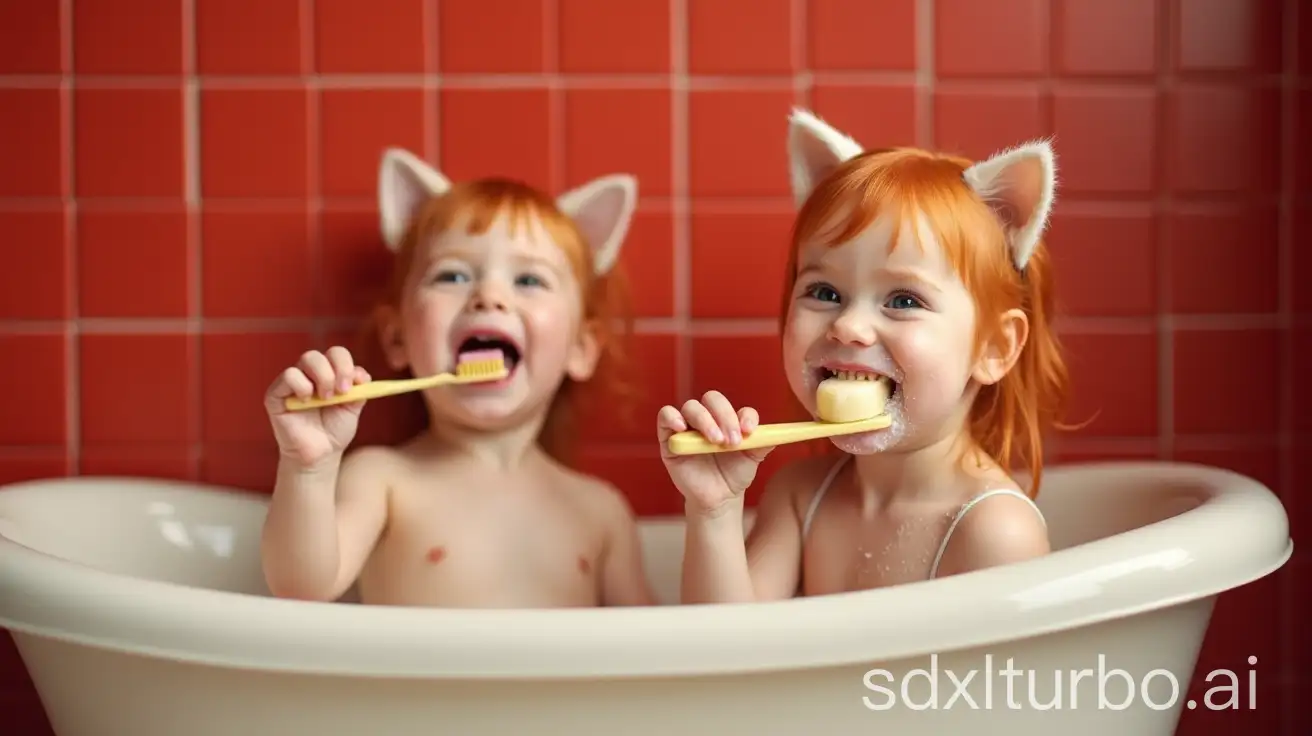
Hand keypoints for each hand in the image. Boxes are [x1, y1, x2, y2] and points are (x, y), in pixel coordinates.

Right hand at [265, 346, 370, 467]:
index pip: (336, 354)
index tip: (358, 383)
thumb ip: (359, 390)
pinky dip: (302, 386)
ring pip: (307, 358)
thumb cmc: (334, 430)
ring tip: (326, 399)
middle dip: (338, 370)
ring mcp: (292, 382)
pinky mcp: (276, 394)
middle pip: (322, 353)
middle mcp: (309, 374)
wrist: (320, 453)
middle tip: (341, 392)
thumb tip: (362, 375)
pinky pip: (289, 376)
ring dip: (323, 377)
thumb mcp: (352, 408)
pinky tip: (306, 402)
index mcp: (328, 373)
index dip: (348, 365)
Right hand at [657, 391, 773, 516]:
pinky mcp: (670, 437)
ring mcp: (688, 426)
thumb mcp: (752, 459)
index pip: (737, 408)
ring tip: (714, 441)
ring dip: (705, 421)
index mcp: (729, 420)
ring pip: (692, 407)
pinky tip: (683, 428)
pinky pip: (666, 416)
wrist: (717, 498)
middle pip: (713, 400)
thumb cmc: (733, 475)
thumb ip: (763, 443)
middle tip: (732, 441)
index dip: (744, 416)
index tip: (750, 431)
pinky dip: (672, 417)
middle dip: (724, 417)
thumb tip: (777, 433)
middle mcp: (709, 418)